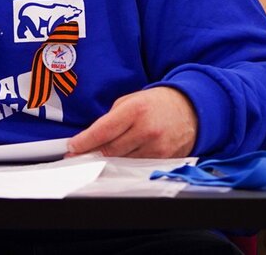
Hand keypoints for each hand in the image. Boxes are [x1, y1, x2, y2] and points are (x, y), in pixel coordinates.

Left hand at [65, 87, 198, 158]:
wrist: (192, 109)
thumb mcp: (133, 99)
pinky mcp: (163, 159)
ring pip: (121, 161)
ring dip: (109, 159)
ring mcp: (156, 147)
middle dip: (93, 152)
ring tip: (104, 153)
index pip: (103, 130)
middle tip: (81, 153)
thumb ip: (112, 117)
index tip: (72, 147)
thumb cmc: (159, 103)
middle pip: (109, 150)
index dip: (85, 142)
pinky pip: (136, 166)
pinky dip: (126, 162)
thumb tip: (92, 137)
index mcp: (136, 109)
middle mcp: (146, 129)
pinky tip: (125, 155)